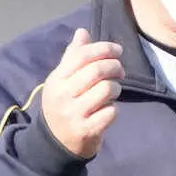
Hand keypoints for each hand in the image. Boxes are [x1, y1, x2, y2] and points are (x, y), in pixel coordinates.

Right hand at [41, 28, 123, 158]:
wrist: (55, 143)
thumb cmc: (63, 105)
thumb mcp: (61, 80)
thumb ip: (73, 57)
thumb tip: (83, 32)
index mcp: (56, 79)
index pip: (82, 55)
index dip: (103, 48)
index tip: (118, 50)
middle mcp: (63, 95)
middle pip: (96, 70)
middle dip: (114, 66)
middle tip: (120, 70)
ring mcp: (74, 114)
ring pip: (106, 90)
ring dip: (115, 88)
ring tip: (113, 91)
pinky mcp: (87, 130)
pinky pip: (111, 112)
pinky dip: (113, 109)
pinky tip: (108, 109)